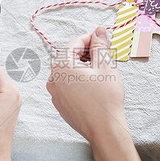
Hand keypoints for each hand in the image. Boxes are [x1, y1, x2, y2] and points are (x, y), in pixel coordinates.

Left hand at [46, 27, 144, 160]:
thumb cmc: (106, 98)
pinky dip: (79, 81)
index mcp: (61, 65)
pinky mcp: (60, 105)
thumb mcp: (106, 65)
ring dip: (83, 67)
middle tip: (105, 55)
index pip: (75, 42)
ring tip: (101, 72)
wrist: (104, 129)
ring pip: (69, 71)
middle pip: (70, 56)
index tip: (103, 39)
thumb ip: (100, 45)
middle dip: (87, 53)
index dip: (91, 38)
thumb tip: (99, 31)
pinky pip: (68, 86)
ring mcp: (55, 93)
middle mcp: (53, 78)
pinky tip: (94, 86)